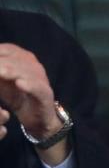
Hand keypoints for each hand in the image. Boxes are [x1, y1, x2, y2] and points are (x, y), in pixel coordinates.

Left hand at [0, 43, 69, 163]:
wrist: (38, 117)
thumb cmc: (17, 96)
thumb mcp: (2, 83)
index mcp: (24, 60)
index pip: (9, 49)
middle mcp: (34, 67)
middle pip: (16, 60)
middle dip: (1, 62)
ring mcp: (41, 80)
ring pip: (27, 72)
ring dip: (12, 71)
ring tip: (0, 72)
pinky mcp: (46, 94)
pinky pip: (38, 88)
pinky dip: (29, 85)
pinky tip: (19, 84)